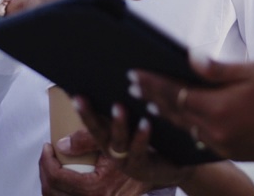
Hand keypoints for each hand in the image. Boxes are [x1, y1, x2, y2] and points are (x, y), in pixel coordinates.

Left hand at [38, 117, 151, 195]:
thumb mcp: (111, 144)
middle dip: (44, 170)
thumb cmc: (132, 156)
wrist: (147, 174)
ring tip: (49, 164)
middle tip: (46, 153)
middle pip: (51, 191)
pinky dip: (56, 191)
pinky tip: (57, 178)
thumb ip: (87, 139)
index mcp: (93, 189)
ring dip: (48, 181)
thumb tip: (60, 144)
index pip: (56, 177)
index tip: (47, 145)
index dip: (46, 160)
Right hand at [72, 100, 189, 188]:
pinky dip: (141, 137)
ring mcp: (127, 160)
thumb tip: (113, 85)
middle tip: (81, 98)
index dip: (83, 110)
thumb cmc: (155, 141)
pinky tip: (145, 123)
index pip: (92, 121)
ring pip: (119, 141)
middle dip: (89, 115)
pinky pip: (140, 151)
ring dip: (117, 123)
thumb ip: (121, 111)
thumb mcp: (135, 125)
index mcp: (110, 138)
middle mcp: (114, 150)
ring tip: (118, 106)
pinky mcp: (143, 168)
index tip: (74, 94)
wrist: (179, 166)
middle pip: (98, 131)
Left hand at [133, 56, 253, 161]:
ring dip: (166, 113)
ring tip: (150, 101)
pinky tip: (183, 117)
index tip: (134, 73)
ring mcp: (222, 145)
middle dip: (151, 98)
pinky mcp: (232, 152)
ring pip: (185, 127)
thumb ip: (218, 69)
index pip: (174, 93)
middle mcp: (214, 131)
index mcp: (218, 108)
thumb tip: (190, 59)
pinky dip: (186, 125)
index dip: (152, 83)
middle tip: (132, 85)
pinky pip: (200, 138)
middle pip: (174, 112)